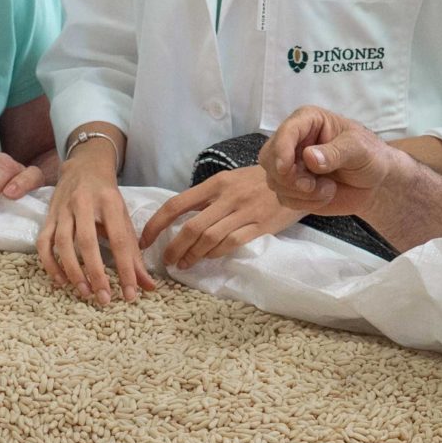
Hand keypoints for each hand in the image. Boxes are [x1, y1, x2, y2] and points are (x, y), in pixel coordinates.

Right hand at [35, 145, 155, 304]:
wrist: (84, 166)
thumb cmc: (107, 197)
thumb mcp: (124, 218)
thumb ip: (134, 253)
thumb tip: (147, 285)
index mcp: (110, 202)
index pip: (119, 240)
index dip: (125, 269)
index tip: (129, 294)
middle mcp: (84, 204)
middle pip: (87, 242)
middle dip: (96, 273)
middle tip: (104, 299)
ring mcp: (62, 210)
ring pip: (63, 243)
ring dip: (73, 271)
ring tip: (85, 292)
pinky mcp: (47, 216)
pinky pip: (43, 243)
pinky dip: (50, 264)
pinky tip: (61, 281)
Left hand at [139, 166, 302, 268]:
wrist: (296, 178)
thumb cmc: (258, 182)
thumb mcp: (230, 181)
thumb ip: (207, 197)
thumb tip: (180, 218)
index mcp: (215, 183)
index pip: (177, 204)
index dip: (156, 224)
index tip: (145, 240)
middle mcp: (227, 196)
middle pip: (191, 227)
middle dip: (173, 248)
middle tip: (167, 261)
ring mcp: (244, 212)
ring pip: (209, 239)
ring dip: (192, 255)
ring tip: (184, 264)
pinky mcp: (260, 225)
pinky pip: (231, 243)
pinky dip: (215, 254)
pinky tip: (208, 258)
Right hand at [260, 106, 401, 218]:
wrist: (375, 184)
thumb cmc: (370, 157)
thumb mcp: (359, 149)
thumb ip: (336, 152)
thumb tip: (309, 157)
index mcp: (308, 121)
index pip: (285, 131)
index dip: (281, 150)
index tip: (285, 168)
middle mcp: (294, 141)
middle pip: (269, 157)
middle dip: (289, 176)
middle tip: (312, 185)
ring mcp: (291, 165)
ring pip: (275, 181)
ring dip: (302, 192)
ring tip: (328, 189)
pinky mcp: (292, 187)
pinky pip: (285, 198)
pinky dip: (305, 203)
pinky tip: (325, 196)